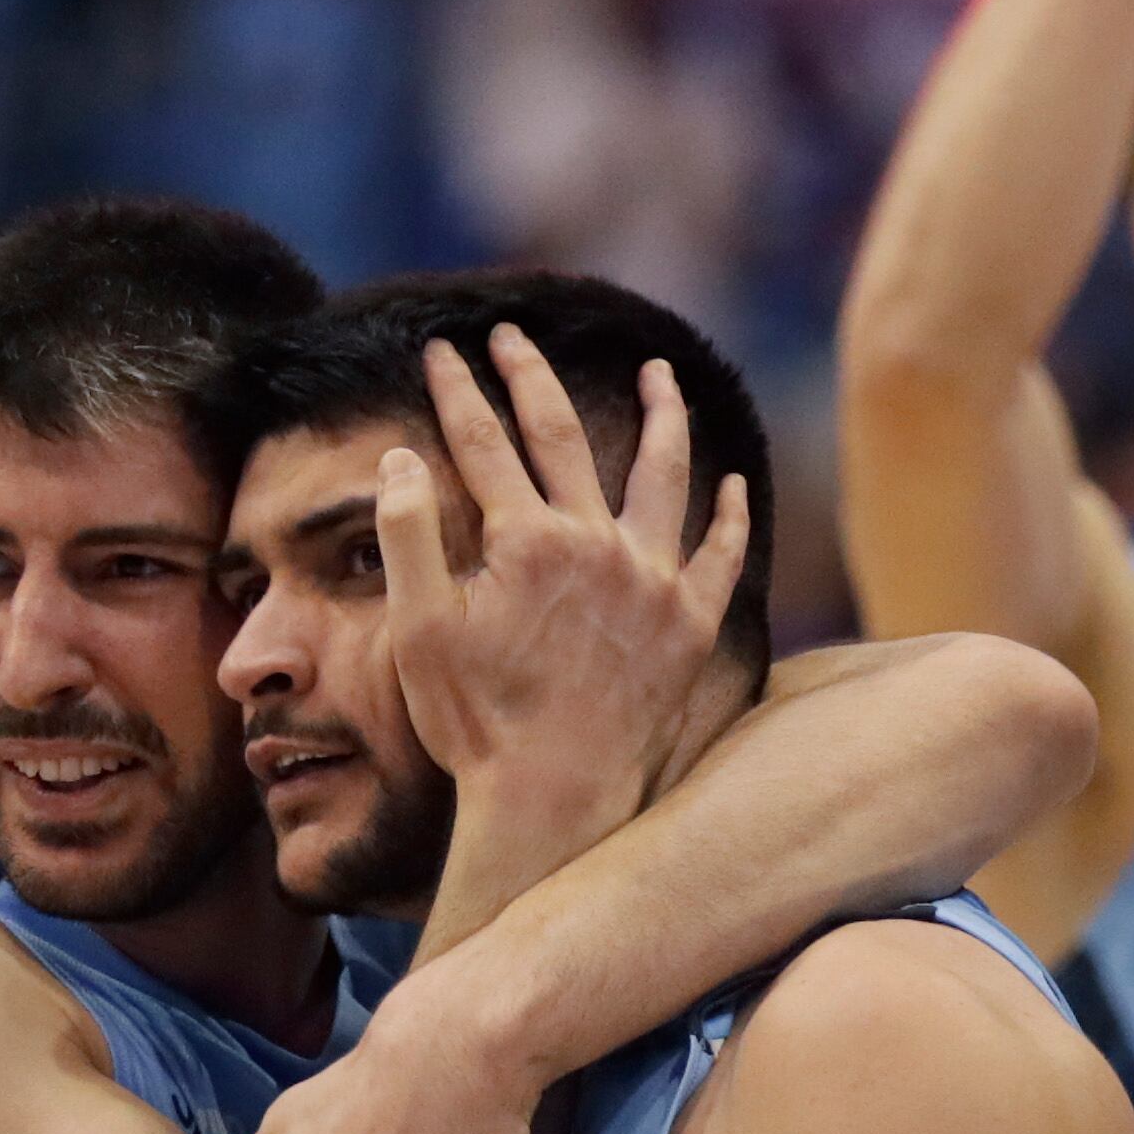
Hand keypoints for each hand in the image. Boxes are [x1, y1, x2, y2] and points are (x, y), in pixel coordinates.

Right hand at [382, 323, 750, 839]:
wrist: (556, 799)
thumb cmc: (477, 725)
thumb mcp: (419, 631)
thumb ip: (408, 536)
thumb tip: (400, 456)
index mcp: (527, 541)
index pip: (485, 442)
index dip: (458, 390)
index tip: (442, 349)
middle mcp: (598, 544)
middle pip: (564, 434)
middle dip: (531, 375)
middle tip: (512, 335)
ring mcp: (653, 582)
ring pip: (664, 474)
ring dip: (662, 414)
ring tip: (661, 372)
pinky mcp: (691, 625)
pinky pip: (720, 556)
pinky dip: (728, 515)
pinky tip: (733, 484)